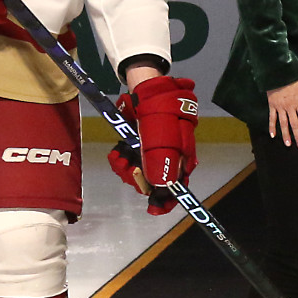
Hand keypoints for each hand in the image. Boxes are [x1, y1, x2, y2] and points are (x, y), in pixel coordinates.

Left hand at [107, 75, 198, 215]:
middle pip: (153, 182)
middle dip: (137, 178)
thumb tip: (161, 187)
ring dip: (125, 166)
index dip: (166, 199)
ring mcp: (152, 152)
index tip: (155, 209)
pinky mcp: (138, 146)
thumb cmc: (161, 109)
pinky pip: (127, 161)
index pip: (176, 186)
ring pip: (137, 173)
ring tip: (120, 155)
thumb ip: (163, 161)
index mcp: (180, 158)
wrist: (147, 88)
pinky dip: (119, 158)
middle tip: (127, 165)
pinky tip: (118, 151)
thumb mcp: (164, 135)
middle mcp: (167, 158)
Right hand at [266, 75, 297, 146]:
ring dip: (286, 135)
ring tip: (288, 144)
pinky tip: (273, 135)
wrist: (278, 71)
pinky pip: (272, 118)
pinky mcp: (272, 105)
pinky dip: (272, 127)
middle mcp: (290, 107)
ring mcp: (280, 107)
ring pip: (283, 124)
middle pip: (294, 124)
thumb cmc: (295, 77)